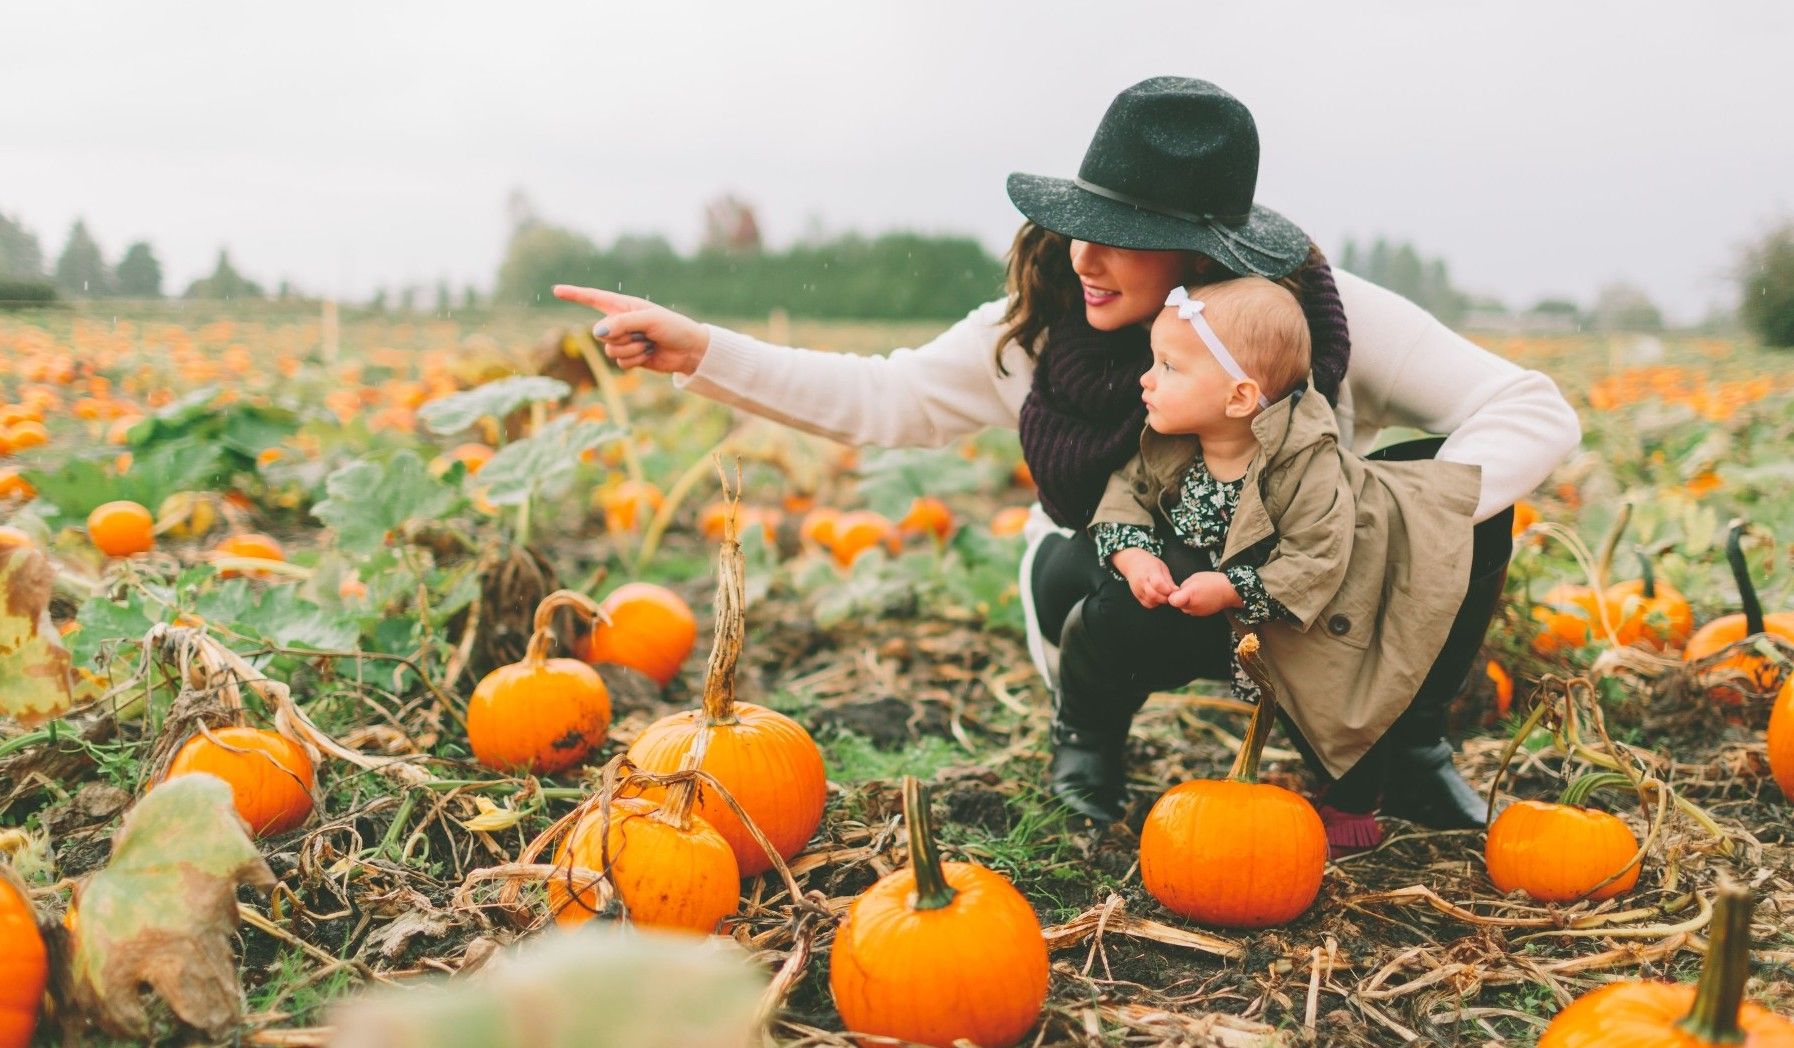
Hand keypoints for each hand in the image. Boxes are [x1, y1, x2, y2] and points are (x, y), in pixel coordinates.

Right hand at [551, 285, 711, 374]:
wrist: (689, 350)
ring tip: (649, 344)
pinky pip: (620, 362)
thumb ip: (623, 323)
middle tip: (644, 334)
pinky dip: (635, 361)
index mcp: (624, 306)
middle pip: (601, 332)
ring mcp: (624, 341)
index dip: (574, 294)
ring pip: (610, 350)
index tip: (556, 290)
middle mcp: (620, 322)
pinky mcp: (629, 357)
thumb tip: (598, 333)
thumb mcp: (649, 320)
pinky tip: (649, 355)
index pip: (594, 298)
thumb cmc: (673, 328)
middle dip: (622, 336)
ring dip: (632, 350)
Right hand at [1111, 548, 1175, 607]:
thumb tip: (1176, 591)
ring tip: (1163, 594)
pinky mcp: (1136, 595)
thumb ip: (1169, 580)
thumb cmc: (1149, 564)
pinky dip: (1154, 603)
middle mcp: (1142, 581)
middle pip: (1154, 595)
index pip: (1158, 584)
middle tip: (1170, 594)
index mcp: (1150, 572)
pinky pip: (1147, 604)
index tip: (1173, 589)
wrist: (1133, 563)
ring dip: (1160, 601)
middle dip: (1165, 598)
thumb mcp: (1162, 567)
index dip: (1168, 590)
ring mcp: (1138, 589)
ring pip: (1151, 602)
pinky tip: (1157, 596)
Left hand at [1168, 571, 1243, 616]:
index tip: (1177, 590)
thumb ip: (1183, 586)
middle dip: (1180, 597)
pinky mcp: (1202, 615)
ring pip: (1184, 608)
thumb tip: (1177, 592)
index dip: (1172, 594)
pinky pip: (1192, 610)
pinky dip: (1194, 605)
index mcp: (1190, 595)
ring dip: (1187, 602)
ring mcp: (1197, 612)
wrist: (1230, 590)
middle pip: (1177, 605)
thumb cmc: (1213, 581)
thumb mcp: (1194, 578)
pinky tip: (1201, 598)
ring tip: (1197, 593)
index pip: (1172, 600)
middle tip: (1189, 589)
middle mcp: (1192, 606)